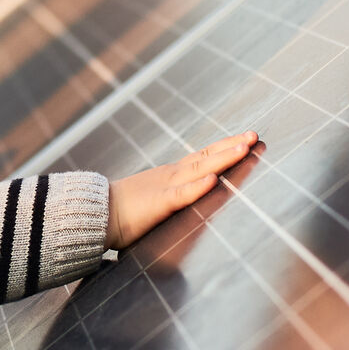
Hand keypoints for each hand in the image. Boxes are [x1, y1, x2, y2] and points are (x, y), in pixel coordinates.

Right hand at [107, 132, 257, 249]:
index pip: (203, 157)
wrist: (93, 213)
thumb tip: (188, 201)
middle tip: (255, 135)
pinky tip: (213, 180)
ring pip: (199, 170)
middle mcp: (171, 176)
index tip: (246, 139)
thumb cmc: (120, 212)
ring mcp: (165, 188)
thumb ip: (171, 199)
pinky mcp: (158, 205)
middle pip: (207, 157)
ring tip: (244, 148)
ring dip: (223, 159)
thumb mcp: (152, 201)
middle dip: (233, 146)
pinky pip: (180, 195)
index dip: (225, 148)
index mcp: (170, 176)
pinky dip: (197, 187)